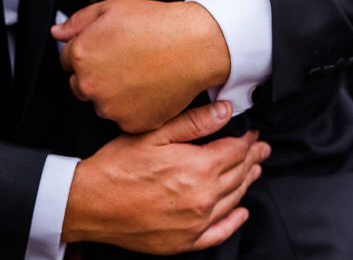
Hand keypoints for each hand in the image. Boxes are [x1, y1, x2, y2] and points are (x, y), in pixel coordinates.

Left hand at [52, 0, 229, 132]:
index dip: (88, 53)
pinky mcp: (131, 123)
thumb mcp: (113, 8)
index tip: (107, 50)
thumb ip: (78, 21)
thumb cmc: (157, 24)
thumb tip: (57, 32)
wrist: (196, 46)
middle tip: (125, 61)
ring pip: (102, 104)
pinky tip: (148, 88)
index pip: (67, 60)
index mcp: (82, 55)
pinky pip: (124, 119)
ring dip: (113, 94)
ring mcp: (111, 108)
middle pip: (81, 85)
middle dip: (96, 75)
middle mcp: (90, 85)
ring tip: (140, 73)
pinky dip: (133, 108)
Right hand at [62, 101, 270, 253]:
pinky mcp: (184, 241)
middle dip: (252, 159)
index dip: (248, 140)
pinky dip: (235, 221)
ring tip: (254, 171)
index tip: (254, 134)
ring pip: (233, 200)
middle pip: (239, 175)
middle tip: (261, 150)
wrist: (91, 203)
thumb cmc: (117, 165)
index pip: (236, 151)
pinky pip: (220, 232)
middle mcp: (203, 197)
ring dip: (247, 183)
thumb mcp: (153, 133)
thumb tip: (226, 111)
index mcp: (198, 167)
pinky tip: (241, 212)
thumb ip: (194, 122)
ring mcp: (196, 222)